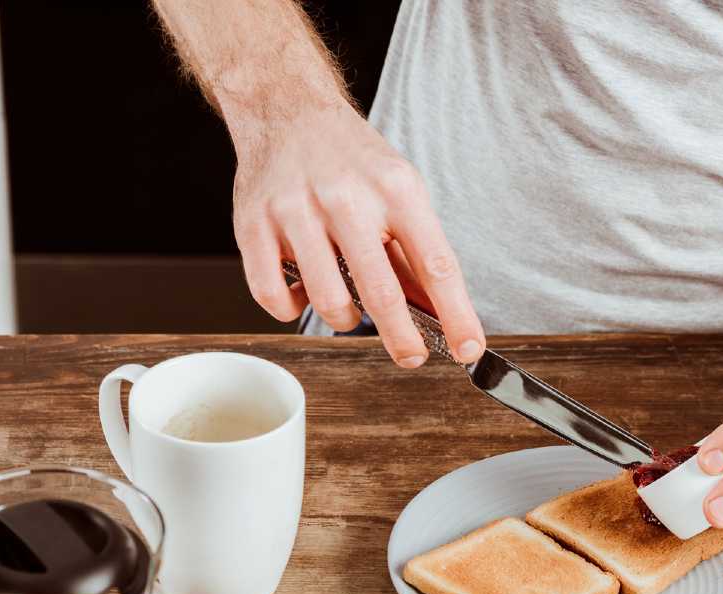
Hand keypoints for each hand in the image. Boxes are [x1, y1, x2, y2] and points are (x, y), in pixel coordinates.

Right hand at [230, 103, 484, 367]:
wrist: (286, 108)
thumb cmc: (349, 157)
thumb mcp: (398, 190)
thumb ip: (415, 252)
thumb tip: (441, 315)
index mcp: (395, 189)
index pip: (436, 264)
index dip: (456, 314)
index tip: (468, 348)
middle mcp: (346, 198)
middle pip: (382, 293)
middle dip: (403, 339)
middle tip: (412, 356)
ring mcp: (296, 211)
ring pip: (328, 302)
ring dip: (345, 320)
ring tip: (348, 307)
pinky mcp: (254, 225)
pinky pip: (273, 297)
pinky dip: (292, 310)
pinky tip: (303, 292)